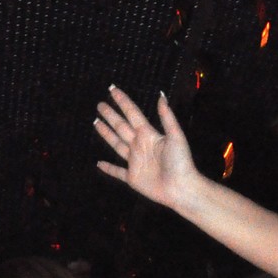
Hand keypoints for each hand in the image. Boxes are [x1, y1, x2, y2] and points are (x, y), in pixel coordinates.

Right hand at [95, 87, 199, 211]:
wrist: (181, 188)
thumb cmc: (181, 162)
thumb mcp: (176, 136)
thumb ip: (167, 116)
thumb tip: (161, 95)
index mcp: (149, 134)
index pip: (132, 114)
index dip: (122, 102)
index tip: (112, 89)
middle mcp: (140, 146)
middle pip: (121, 127)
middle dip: (111, 116)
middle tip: (100, 105)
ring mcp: (135, 162)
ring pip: (117, 144)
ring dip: (107, 134)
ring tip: (96, 122)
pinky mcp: (132, 178)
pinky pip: (117, 172)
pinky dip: (108, 168)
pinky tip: (99, 164)